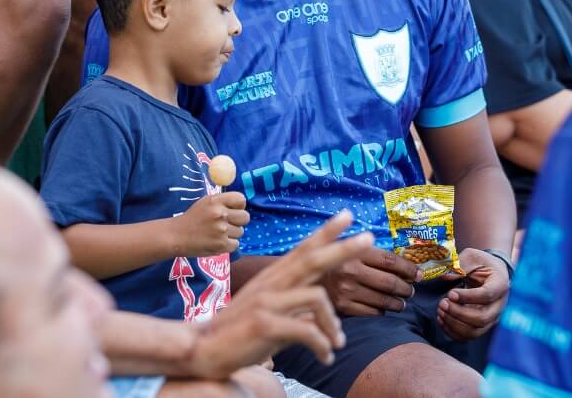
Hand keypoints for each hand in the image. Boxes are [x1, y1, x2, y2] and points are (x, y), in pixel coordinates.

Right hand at [170, 191, 249, 256]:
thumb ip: (223, 202)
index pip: (240, 200)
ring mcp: (221, 230)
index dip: (239, 206)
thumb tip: (241, 205)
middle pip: (245, 217)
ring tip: (218, 234)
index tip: (233, 210)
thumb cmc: (192, 218)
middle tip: (228, 224)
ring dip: (232, 234)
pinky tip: (217, 241)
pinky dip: (228, 244)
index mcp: (215, 201)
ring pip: (240, 232)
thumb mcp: (205, 203)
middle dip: (239, 221)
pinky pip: (235, 244)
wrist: (176, 236)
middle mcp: (220, 214)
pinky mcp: (221, 245)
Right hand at [189, 211, 374, 377]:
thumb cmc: (239, 332)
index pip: (303, 249)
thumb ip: (292, 300)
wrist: (203, 348)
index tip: (347, 215)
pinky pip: (307, 330)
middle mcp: (270, 284)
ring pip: (317, 297)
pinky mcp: (264, 324)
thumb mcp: (267, 309)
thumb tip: (320, 304)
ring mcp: (267, 302)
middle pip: (312, 259)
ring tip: (337, 342)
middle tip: (368, 238)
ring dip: (333, 324)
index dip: (326, 232)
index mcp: (272, 278)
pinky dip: (322, 344)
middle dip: (343, 248)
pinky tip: (326, 356)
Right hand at [322, 244, 420, 316]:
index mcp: (354, 253)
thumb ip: (366, 250)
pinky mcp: (343, 308)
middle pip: (391, 282)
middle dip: (406, 288)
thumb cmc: (326, 261)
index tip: (419, 273)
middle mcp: (351, 271)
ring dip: (398, 303)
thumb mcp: (342, 246)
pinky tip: (384, 309)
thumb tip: (401, 259)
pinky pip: (372, 312)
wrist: (296, 278)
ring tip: (402, 302)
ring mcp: (347, 291)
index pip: (391, 261)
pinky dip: (382, 311)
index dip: (409, 268)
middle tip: (411, 290)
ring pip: (384, 300)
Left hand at [436, 248, 510, 341]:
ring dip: (454, 324)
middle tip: (442, 303)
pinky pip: (468, 336)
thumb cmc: (482, 264)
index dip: (467, 297)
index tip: (450, 293)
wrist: (491, 273)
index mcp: (500, 285)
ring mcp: (492, 318)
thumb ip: (460, 265)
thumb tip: (445, 277)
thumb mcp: (472, 256)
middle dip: (458, 313)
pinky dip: (453, 332)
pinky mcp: (483, 326)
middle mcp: (499, 305)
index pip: (486, 296)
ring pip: (475, 331)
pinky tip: (442, 319)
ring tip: (440, 311)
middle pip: (482, 318)